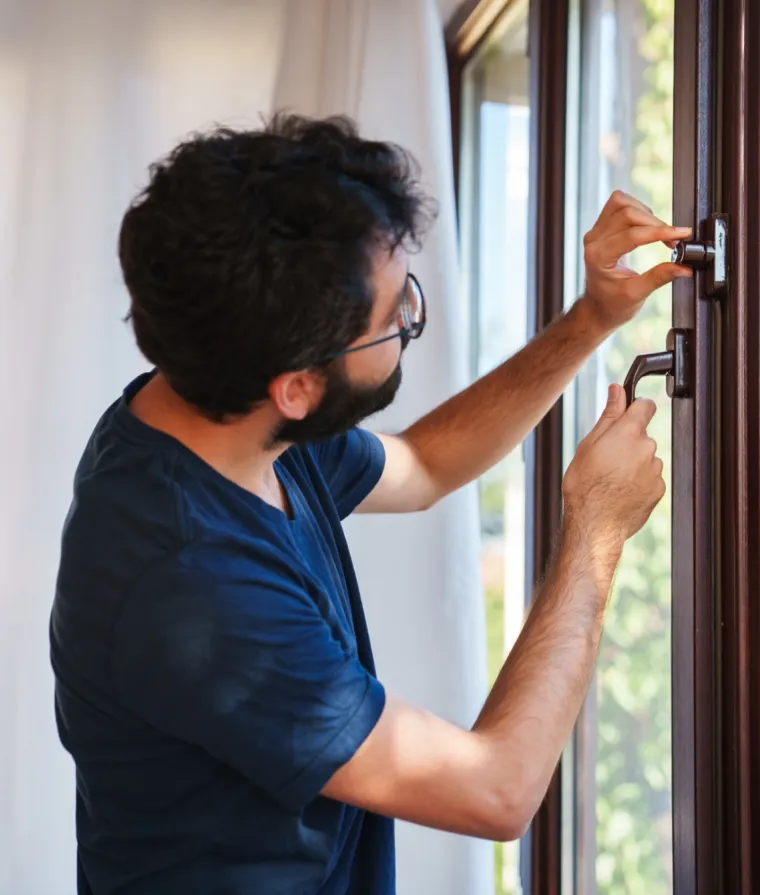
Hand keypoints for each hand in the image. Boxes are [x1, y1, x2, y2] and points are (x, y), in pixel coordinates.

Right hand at [562, 384, 664, 551]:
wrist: (594, 523)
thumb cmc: (585, 485)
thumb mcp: (589, 445)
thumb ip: (609, 415)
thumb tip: (617, 391)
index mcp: (628, 432)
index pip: (645, 406)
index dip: (635, 409)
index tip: (627, 417)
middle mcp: (647, 448)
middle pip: (641, 436)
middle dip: (627, 443)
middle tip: (605, 460)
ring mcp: (655, 470)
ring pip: (645, 458)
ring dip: (633, 464)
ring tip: (611, 480)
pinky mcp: (659, 489)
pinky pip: (650, 478)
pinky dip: (638, 482)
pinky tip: (620, 491)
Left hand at [580, 190, 693, 330]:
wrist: (597, 307)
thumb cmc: (611, 304)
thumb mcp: (636, 295)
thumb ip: (659, 277)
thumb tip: (684, 267)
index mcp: (598, 257)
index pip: (632, 235)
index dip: (661, 232)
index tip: (681, 235)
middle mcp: (593, 241)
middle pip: (627, 212)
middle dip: (656, 223)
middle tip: (673, 239)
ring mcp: (595, 232)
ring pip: (620, 202)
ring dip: (646, 213)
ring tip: (659, 231)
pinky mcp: (601, 228)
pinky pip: (618, 205)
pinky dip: (637, 209)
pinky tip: (647, 225)